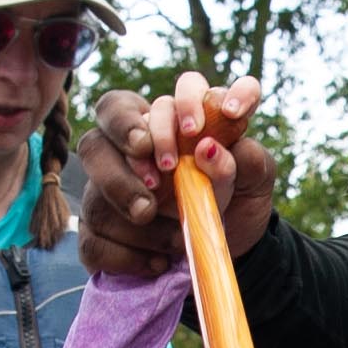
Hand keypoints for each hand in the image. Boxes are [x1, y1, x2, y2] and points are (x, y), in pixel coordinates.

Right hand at [78, 71, 273, 280]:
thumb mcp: (255, 179)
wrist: (228, 246)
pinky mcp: (97, 229)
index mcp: (183, 118)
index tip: (198, 131)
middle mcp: (137, 140)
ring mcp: (108, 182)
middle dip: (128, 137)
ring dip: (129, 203)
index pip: (177, 86)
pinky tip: (159, 261)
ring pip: (94, 181)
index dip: (185, 99)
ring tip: (172, 235)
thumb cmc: (236, 198)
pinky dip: (128, 253)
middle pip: (108, 113)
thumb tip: (208, 150)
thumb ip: (243, 159)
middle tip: (160, 174)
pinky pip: (93, 237)